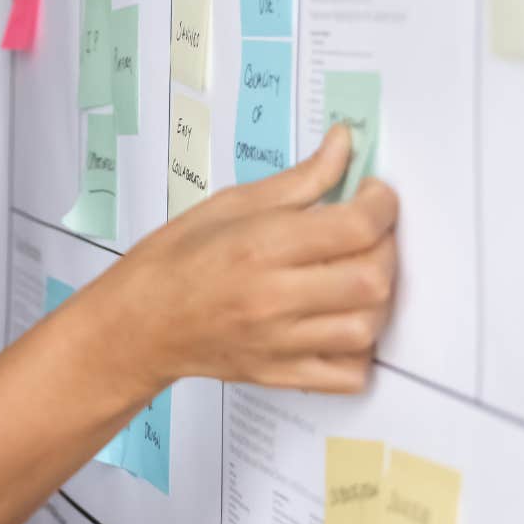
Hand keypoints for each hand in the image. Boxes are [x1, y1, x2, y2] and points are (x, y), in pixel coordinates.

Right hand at [87, 124, 399, 394]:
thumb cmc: (174, 261)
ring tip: (355, 275)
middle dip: (386, 247)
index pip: (356, 226)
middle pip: (372, 278)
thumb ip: (298, 181)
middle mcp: (274, 297)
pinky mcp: (281, 374)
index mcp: (260, 246)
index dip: (381, 204)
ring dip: (376, 298)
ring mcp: (280, 342)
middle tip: (368, 233)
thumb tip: (343, 147)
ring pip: (367, 328)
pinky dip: (361, 351)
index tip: (373, 195)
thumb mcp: (230, 205)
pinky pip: (348, 375)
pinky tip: (343, 321)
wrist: (138, 324)